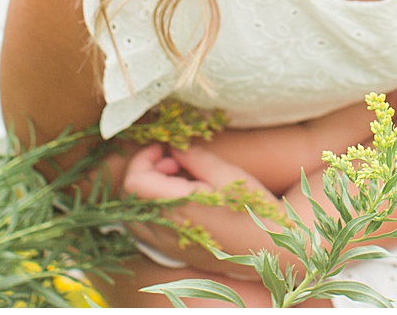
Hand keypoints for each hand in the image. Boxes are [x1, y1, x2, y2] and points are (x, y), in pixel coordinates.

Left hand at [123, 143, 287, 266]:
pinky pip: (144, 229)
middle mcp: (166, 230)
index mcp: (178, 208)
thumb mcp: (227, 174)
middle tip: (175, 162)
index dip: (143, 158)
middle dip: (145, 171)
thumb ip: (195, 157)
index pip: (134, 182)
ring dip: (146, 191)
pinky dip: (151, 208)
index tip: (164, 147)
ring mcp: (167, 245)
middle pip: (129, 196)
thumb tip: (174, 144)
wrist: (267, 249)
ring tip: (177, 180)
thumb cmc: (251, 209)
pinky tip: (178, 199)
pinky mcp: (172, 252)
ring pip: (132, 215)